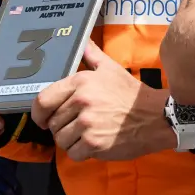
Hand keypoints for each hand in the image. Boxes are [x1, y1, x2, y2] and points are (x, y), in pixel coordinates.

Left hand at [31, 44, 174, 161]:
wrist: (157, 117)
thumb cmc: (131, 94)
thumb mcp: (110, 68)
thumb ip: (91, 55)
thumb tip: (82, 41)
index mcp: (80, 82)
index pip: (43, 100)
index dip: (38, 113)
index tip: (42, 120)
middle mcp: (81, 102)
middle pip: (53, 123)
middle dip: (60, 127)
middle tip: (76, 127)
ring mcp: (87, 124)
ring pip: (61, 140)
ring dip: (70, 142)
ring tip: (85, 135)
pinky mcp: (95, 143)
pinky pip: (73, 153)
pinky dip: (80, 153)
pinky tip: (93, 145)